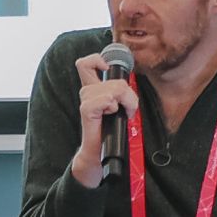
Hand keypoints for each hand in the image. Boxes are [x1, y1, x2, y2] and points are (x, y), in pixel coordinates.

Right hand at [73, 50, 137, 183]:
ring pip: (113, 88)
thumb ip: (120, 94)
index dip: (97, 60)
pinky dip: (112, 106)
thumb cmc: (110, 133)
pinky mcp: (87, 112)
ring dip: (124, 101)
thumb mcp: (118, 109)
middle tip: (128, 108)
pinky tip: (111, 116)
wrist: (99, 156)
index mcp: (93, 90)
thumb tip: (130, 85)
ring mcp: (86, 102)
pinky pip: (104, 99)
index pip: (86, 64)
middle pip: (111, 76)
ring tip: (121, 114)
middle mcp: (88, 93)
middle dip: (127, 92)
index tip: (108, 70)